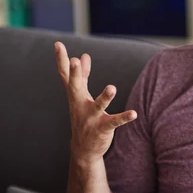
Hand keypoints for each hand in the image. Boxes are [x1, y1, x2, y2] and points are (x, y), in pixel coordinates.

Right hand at [55, 41, 136, 164]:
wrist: (84, 148)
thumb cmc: (84, 117)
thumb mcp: (81, 96)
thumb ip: (83, 75)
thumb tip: (83, 55)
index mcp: (76, 95)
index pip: (66, 76)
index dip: (62, 60)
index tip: (58, 44)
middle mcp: (80, 105)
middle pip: (75, 88)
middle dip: (75, 75)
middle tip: (73, 61)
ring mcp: (91, 117)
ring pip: (97, 106)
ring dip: (105, 97)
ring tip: (112, 87)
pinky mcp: (103, 128)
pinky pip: (114, 122)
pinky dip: (124, 117)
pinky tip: (134, 113)